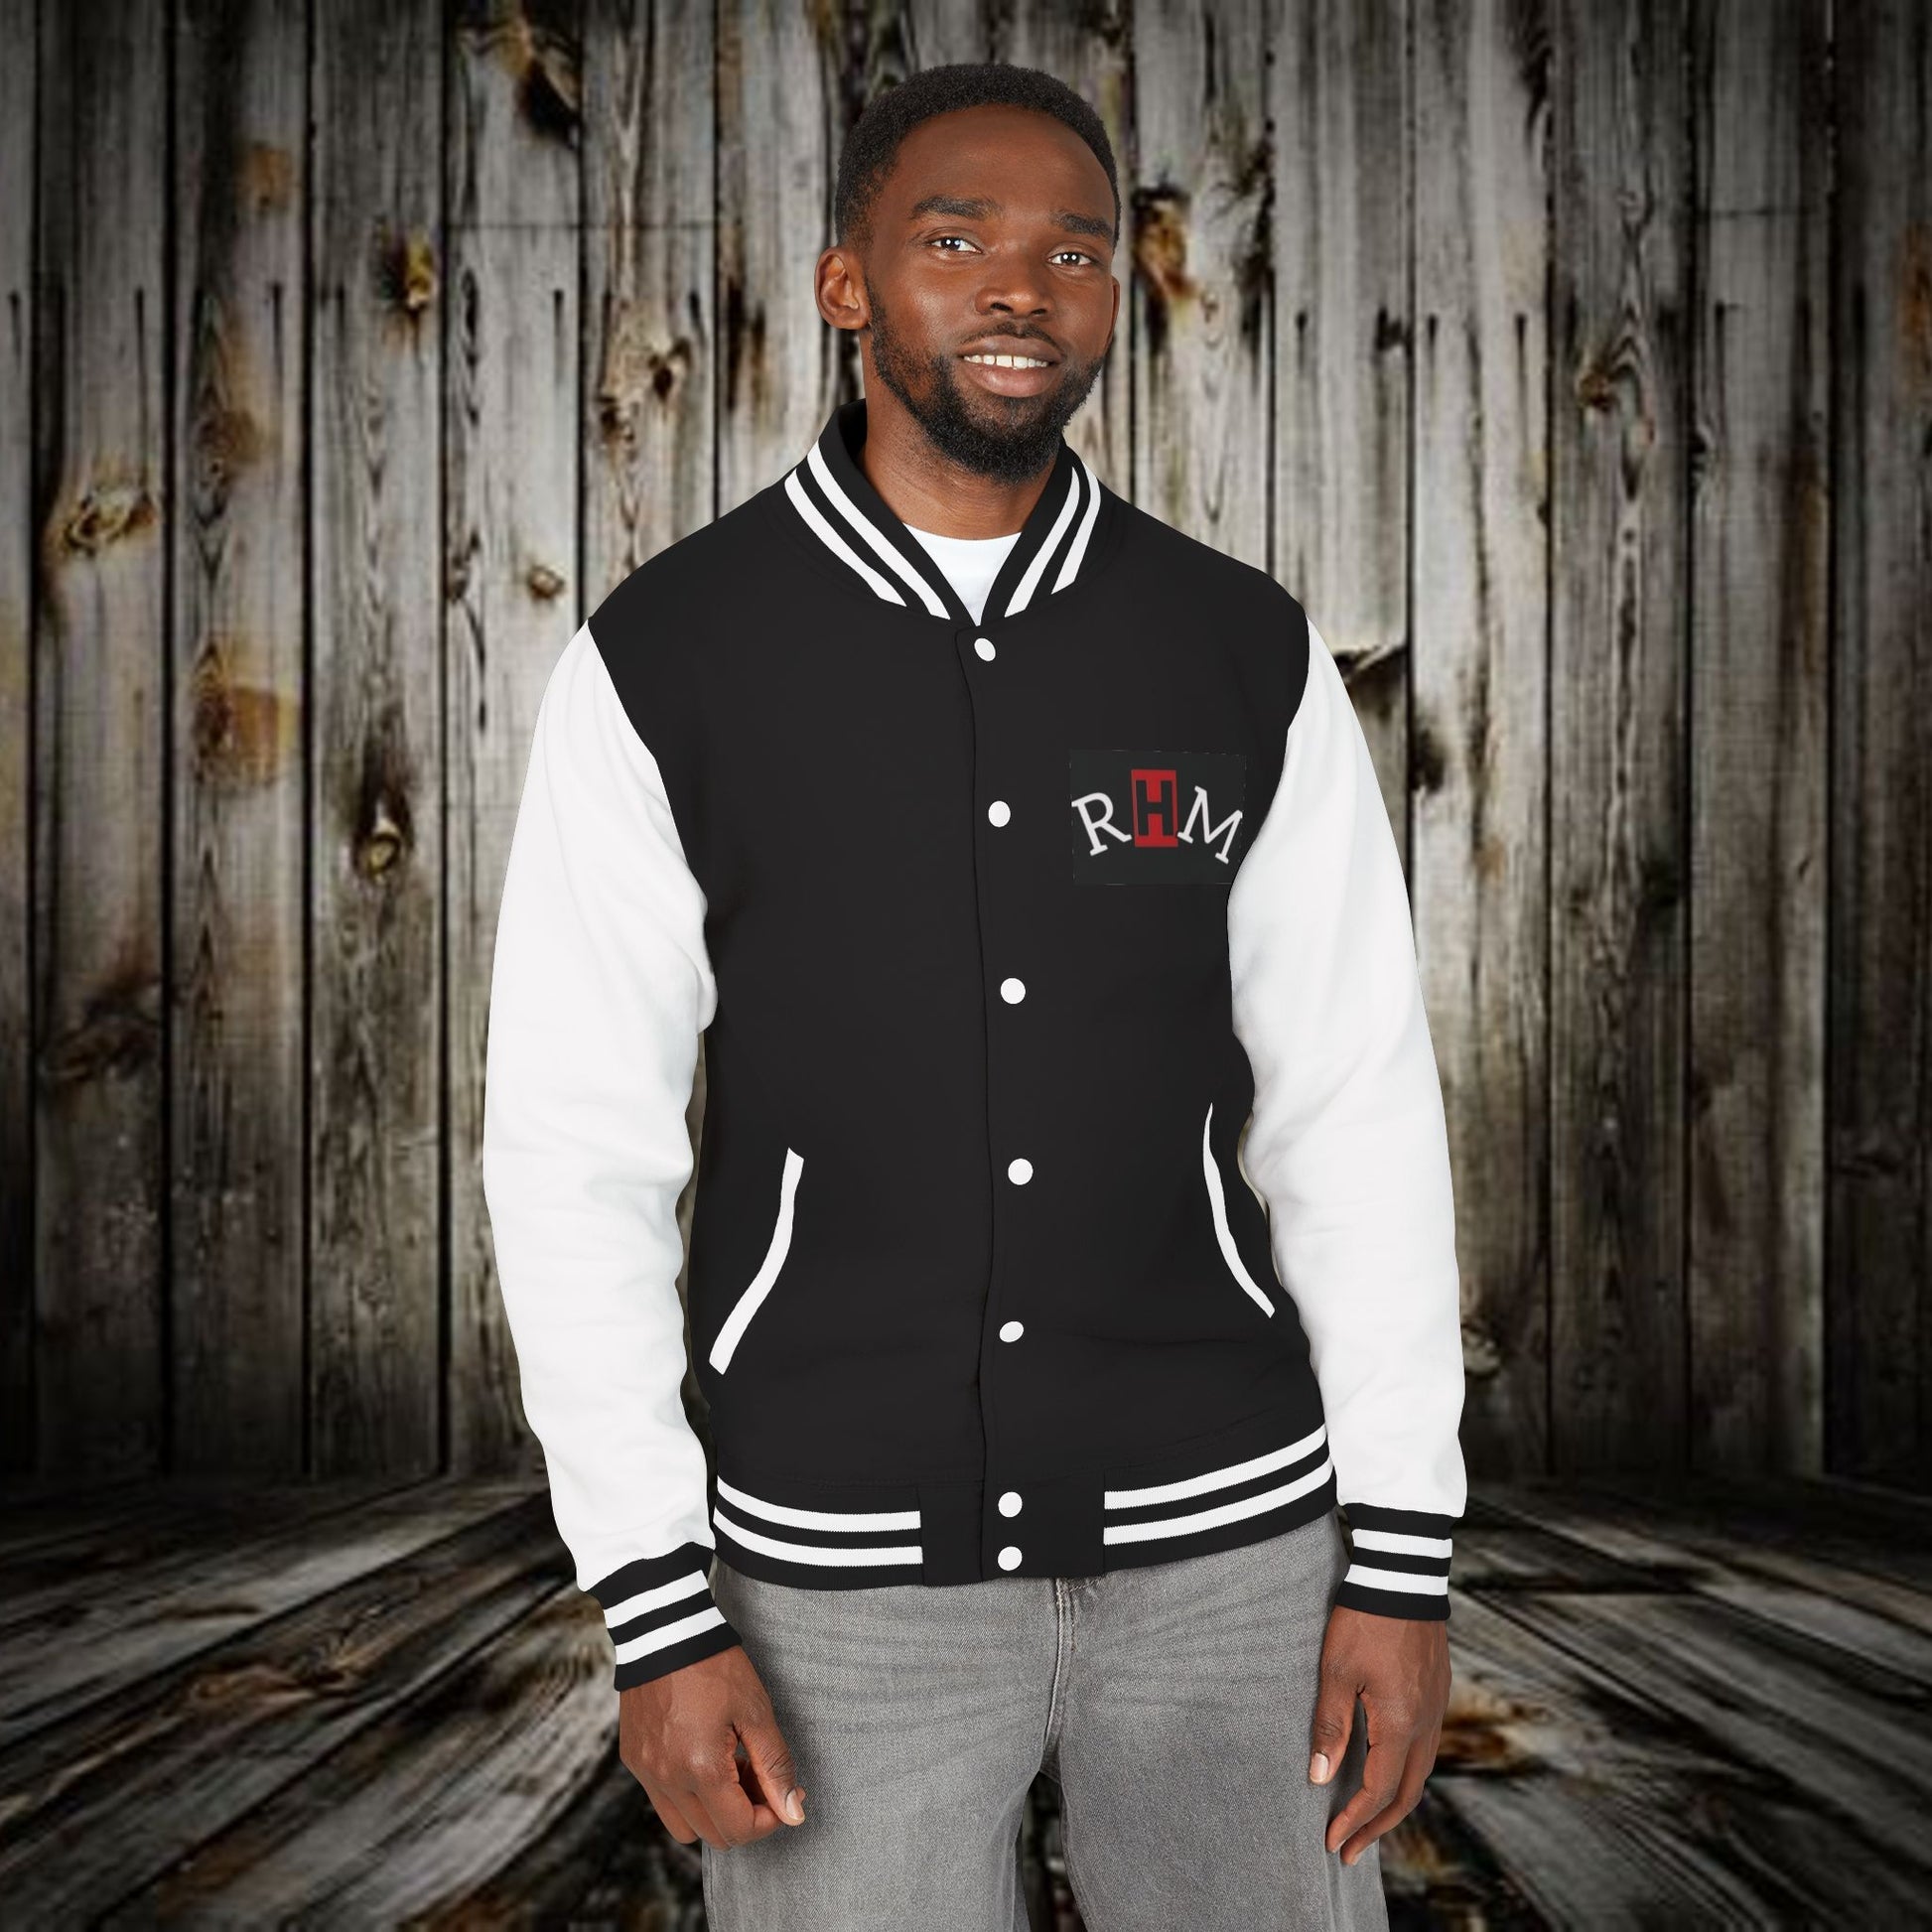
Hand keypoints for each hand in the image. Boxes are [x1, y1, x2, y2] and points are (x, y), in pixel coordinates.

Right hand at [618, 1644, 806, 1848]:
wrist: (664, 1631)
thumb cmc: (714, 1666)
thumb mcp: (756, 1711)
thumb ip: (775, 1766)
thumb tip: (793, 1812)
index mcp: (701, 1769)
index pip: (740, 1829)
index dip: (771, 1818)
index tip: (786, 1792)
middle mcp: (667, 1780)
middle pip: (714, 1835)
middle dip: (745, 1814)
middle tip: (759, 1773)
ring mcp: (647, 1773)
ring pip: (686, 1827)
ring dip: (714, 1811)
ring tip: (730, 1769)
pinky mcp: (635, 1760)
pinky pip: (663, 1802)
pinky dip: (688, 1795)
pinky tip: (703, 1758)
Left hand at [1307, 1607, 1449, 1864]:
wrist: (1402, 1577)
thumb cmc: (1364, 1621)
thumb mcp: (1336, 1672)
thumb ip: (1330, 1726)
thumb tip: (1319, 1777)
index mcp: (1401, 1724)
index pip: (1379, 1790)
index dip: (1355, 1820)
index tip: (1333, 1842)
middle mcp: (1426, 1725)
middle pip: (1406, 1793)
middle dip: (1377, 1826)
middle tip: (1350, 1850)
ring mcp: (1436, 1709)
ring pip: (1421, 1773)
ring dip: (1394, 1802)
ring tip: (1368, 1821)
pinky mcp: (1436, 1693)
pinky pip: (1426, 1749)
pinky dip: (1407, 1774)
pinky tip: (1389, 1772)